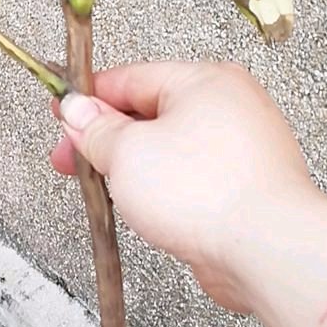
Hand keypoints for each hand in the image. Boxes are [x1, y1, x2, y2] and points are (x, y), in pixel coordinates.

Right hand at [51, 61, 314, 312]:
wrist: (265, 250)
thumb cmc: (208, 193)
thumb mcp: (128, 153)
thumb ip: (97, 130)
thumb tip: (77, 111)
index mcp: (204, 81)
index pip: (131, 77)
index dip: (88, 98)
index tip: (61, 114)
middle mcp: (230, 108)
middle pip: (151, 112)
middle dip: (107, 138)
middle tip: (73, 159)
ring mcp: (241, 150)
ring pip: (171, 149)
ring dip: (134, 166)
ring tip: (106, 188)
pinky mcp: (243, 189)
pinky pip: (191, 179)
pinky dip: (163, 189)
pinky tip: (145, 208)